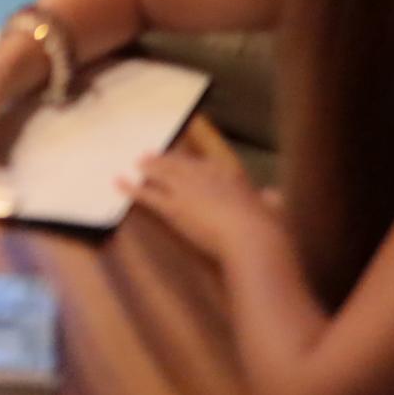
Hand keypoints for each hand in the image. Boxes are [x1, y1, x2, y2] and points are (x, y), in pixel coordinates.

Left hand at [121, 151, 282, 262]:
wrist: (251, 238)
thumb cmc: (266, 229)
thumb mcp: (271, 210)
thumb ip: (270, 201)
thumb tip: (274, 194)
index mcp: (228, 174)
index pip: (203, 164)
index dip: (189, 162)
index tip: (181, 159)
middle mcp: (203, 175)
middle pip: (178, 164)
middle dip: (163, 160)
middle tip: (149, 155)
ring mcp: (186, 189)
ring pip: (160, 174)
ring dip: (147, 169)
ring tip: (135, 165)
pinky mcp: (173, 206)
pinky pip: (147, 195)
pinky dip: (130, 189)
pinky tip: (119, 183)